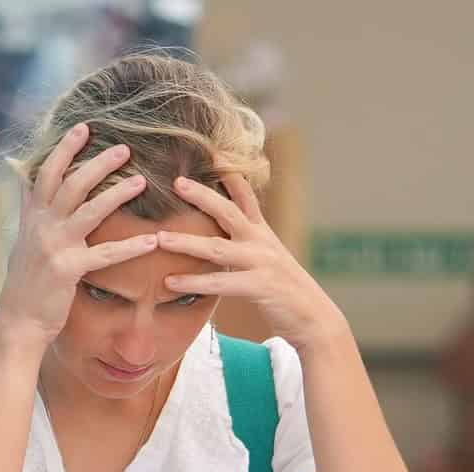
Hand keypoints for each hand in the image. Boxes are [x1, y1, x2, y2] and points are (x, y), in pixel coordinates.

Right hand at [0, 124, 161, 348]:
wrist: (18, 321)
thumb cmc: (27, 283)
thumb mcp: (23, 240)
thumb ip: (29, 209)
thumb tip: (26, 179)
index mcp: (33, 217)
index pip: (47, 173)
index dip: (64, 148)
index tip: (84, 127)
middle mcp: (41, 226)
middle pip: (71, 183)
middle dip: (98, 162)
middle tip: (125, 148)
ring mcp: (54, 246)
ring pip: (90, 210)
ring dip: (118, 193)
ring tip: (141, 180)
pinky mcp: (68, 270)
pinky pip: (105, 254)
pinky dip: (130, 247)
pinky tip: (152, 240)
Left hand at [159, 176, 351, 352]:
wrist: (313, 317)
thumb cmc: (283, 290)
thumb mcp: (267, 258)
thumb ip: (245, 242)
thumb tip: (218, 232)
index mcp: (261, 232)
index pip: (245, 195)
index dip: (228, 172)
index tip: (210, 151)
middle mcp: (261, 242)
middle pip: (229, 211)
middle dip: (202, 195)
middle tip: (176, 182)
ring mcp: (261, 263)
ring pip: (218, 248)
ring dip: (186, 242)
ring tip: (159, 239)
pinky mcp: (260, 287)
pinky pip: (220, 283)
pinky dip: (194, 282)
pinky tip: (171, 282)